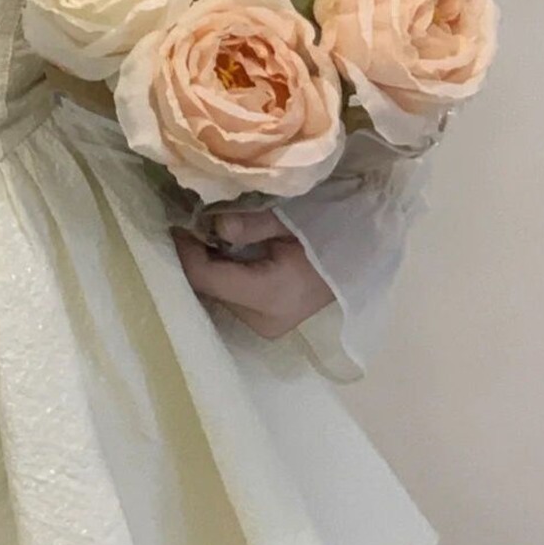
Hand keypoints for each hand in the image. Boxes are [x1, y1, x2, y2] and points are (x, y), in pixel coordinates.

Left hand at [171, 210, 336, 339]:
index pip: (207, 278)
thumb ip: (252, 223)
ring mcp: (265, 325)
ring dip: (209, 266)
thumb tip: (213, 224)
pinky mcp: (266, 322)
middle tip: (189, 223)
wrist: (367, 256)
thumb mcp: (294, 219)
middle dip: (195, 257)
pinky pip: (231, 297)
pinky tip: (226, 252)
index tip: (176, 224)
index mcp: (270, 295)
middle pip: (208, 289)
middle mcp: (263, 320)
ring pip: (216, 294)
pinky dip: (223, 274)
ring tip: (207, 234)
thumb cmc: (334, 231)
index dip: (185, 252)